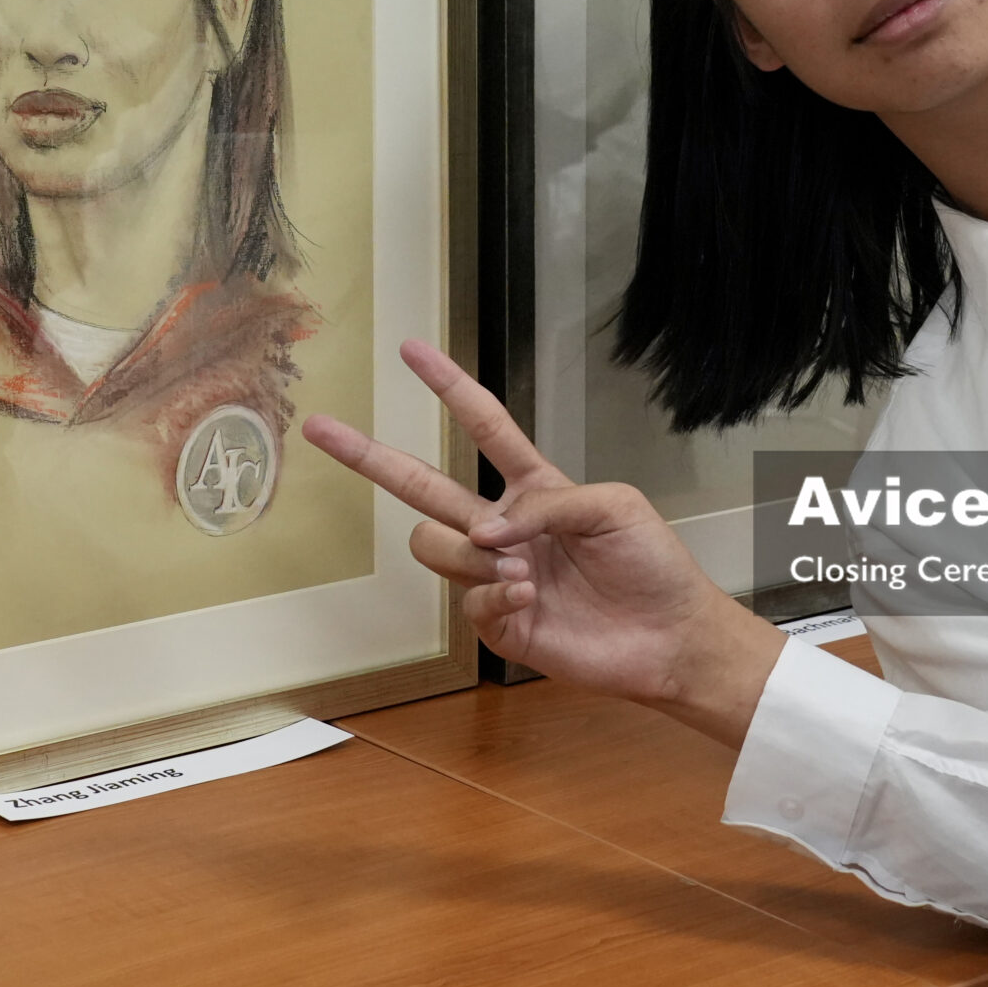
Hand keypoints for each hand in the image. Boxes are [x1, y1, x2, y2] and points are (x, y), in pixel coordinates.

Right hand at [301, 339, 785, 746]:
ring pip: (435, 545)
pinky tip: (531, 603)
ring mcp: (494, 574)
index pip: (483, 425)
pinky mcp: (497, 622)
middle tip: (320, 426)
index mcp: (534, 486)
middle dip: (368, 455)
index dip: (448, 386)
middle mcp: (504, 526)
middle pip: (421, 482)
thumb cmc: (652, 563)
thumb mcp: (613, 505)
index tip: (411, 350)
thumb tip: (487, 532)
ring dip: (476, 557)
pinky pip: (468, 602)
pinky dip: (498, 599)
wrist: (667, 637)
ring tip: (527, 575)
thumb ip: (548, 503)